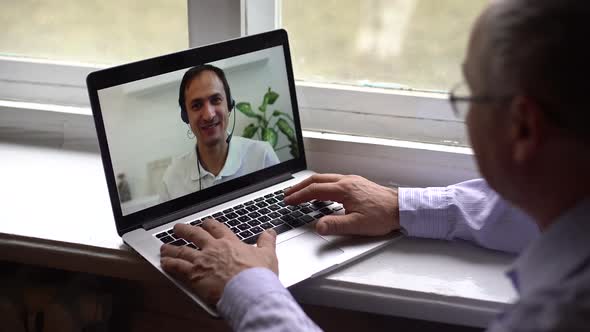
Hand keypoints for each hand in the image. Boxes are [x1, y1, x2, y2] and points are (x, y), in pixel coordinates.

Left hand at [160, 219, 277, 304]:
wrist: (249, 290)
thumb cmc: (258, 275)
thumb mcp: (267, 254)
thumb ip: (267, 241)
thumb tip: (270, 232)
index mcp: (230, 242)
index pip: (217, 228)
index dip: (209, 225)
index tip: (205, 224)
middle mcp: (213, 248)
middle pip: (195, 235)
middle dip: (185, 230)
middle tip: (178, 228)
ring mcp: (202, 261)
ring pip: (182, 250)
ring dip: (172, 248)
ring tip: (165, 247)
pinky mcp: (194, 275)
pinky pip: (177, 267)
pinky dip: (169, 264)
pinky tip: (164, 263)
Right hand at [284, 174, 399, 235]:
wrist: (401, 208)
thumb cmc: (383, 215)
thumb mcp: (357, 225)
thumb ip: (335, 225)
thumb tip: (318, 227)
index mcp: (344, 189)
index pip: (314, 190)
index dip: (299, 196)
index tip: (288, 200)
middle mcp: (346, 181)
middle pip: (317, 179)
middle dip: (300, 187)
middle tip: (288, 193)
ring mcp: (352, 180)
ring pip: (325, 178)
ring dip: (310, 184)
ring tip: (300, 192)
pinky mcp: (357, 183)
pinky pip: (333, 180)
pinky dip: (321, 185)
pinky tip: (322, 193)